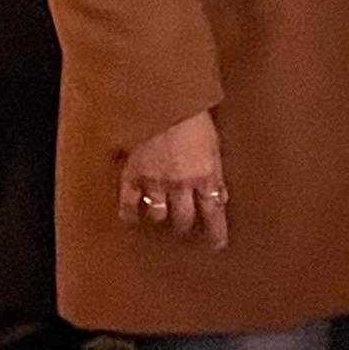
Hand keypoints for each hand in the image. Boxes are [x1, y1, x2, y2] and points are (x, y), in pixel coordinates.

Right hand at [120, 111, 228, 247]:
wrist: (166, 103)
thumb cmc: (195, 120)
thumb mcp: (215, 146)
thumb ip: (216, 173)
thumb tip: (220, 196)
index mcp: (205, 176)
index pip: (213, 212)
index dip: (216, 232)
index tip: (216, 245)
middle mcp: (181, 184)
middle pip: (183, 218)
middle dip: (185, 225)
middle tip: (185, 227)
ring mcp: (155, 181)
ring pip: (158, 214)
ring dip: (161, 217)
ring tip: (162, 216)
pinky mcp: (133, 175)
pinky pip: (128, 203)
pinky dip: (129, 214)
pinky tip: (131, 218)